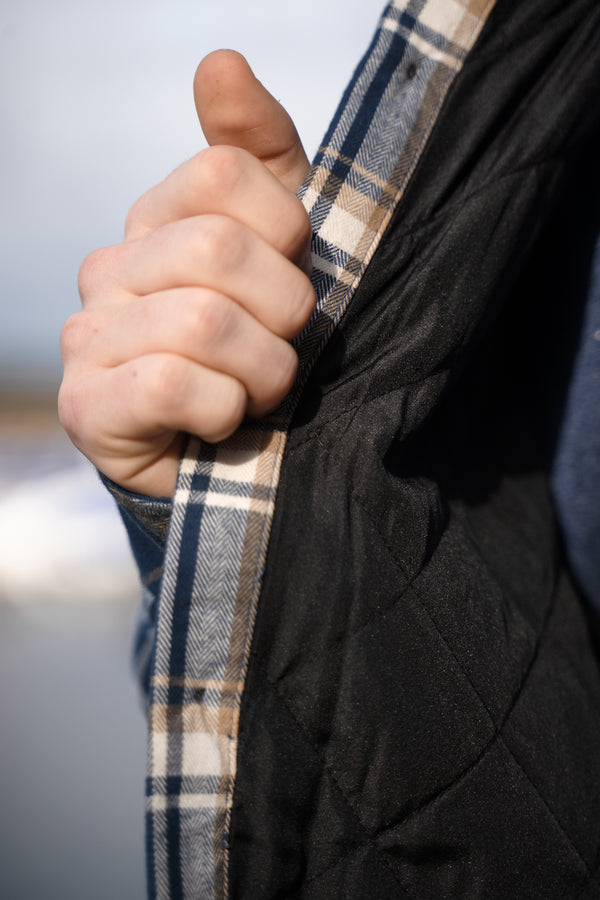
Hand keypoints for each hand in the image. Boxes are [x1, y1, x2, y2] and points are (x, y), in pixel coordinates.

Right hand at [59, 51, 313, 496]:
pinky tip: (220, 421)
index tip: (294, 273)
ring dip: (263, 370)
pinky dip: (224, 411)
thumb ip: (259, 151)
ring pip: (202, 322)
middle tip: (284, 344)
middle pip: (216, 247)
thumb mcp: (280, 242)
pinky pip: (172, 384)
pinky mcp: (87, 406)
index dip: (286, 230)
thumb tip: (219, 60)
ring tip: (257, 390)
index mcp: (155, 220)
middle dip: (282, 310)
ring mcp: (88, 336)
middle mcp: (109, 267)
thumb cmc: (259, 343)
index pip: (224, 173)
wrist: (226, 452)